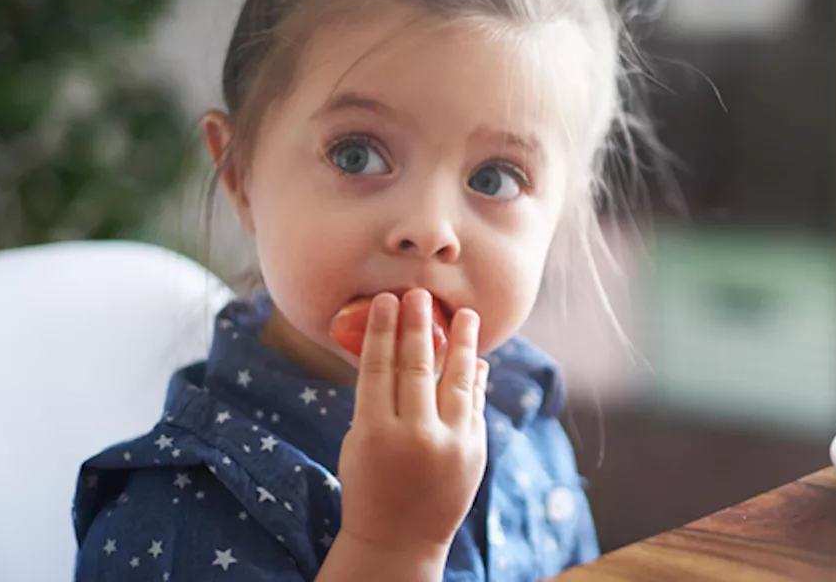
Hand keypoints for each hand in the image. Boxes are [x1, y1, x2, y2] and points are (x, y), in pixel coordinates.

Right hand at [335, 289, 489, 557]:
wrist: (398, 540)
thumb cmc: (369, 485)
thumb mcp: (359, 443)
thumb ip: (378, 401)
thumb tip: (400, 351)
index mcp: (373, 433)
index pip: (378, 369)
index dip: (383, 331)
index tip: (387, 300)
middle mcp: (414, 437)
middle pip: (416, 367)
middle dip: (418, 326)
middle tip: (420, 294)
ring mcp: (449, 445)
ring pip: (457, 381)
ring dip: (462, 343)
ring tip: (466, 315)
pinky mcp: (474, 452)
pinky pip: (475, 405)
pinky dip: (476, 380)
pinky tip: (476, 359)